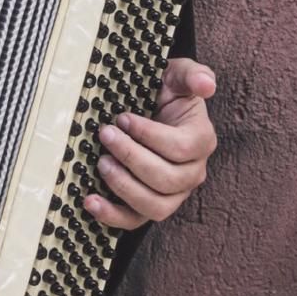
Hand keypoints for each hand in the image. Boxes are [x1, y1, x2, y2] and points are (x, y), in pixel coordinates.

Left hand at [85, 56, 216, 230]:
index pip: (182, 148)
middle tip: (106, 135)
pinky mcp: (150, 205)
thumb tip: (206, 84)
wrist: (149, 106)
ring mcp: (173, 194)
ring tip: (101, 163)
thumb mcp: (176, 75)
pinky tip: (90, 201)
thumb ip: (191, 75)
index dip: (150, 135)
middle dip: (132, 157)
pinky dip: (112, 215)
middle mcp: (192, 172)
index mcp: (201, 140)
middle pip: (168, 179)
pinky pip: (135, 220)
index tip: (122, 118)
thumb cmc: (163, 92)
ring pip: (155, 206)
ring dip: (124, 186)